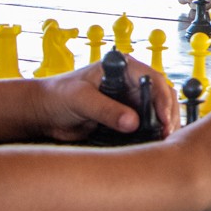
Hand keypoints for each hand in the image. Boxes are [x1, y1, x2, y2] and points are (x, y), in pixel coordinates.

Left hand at [35, 55, 178, 142]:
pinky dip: (153, 133)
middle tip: (167, 134)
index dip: (161, 97)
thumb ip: (105, 110)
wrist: (43, 113)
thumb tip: (132, 123)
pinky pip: (146, 125)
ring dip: (163, 125)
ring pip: (157, 110)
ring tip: (163, 141)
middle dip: (166, 114)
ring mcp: (129, 100)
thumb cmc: (57, 95)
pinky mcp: (125, 118)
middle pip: (161, 94)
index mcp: (121, 67)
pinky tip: (155, 143)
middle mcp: (129, 82)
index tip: (163, 117)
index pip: (151, 78)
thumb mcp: (80, 99)